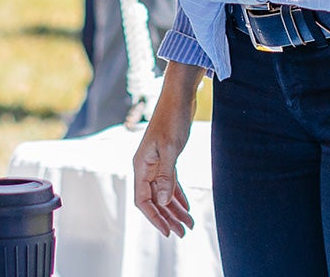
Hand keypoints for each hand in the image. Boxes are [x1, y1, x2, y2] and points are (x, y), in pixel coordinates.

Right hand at [131, 105, 195, 236]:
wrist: (179, 97)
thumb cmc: (172, 119)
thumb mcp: (171, 149)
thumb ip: (166, 176)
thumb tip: (162, 201)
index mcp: (141, 165)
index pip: (142, 200)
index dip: (154, 217)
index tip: (168, 232)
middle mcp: (145, 167)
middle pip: (153, 200)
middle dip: (168, 218)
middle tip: (183, 233)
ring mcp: (156, 163)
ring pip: (163, 193)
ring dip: (175, 209)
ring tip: (189, 225)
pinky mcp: (167, 158)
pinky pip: (170, 183)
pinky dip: (178, 196)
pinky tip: (187, 207)